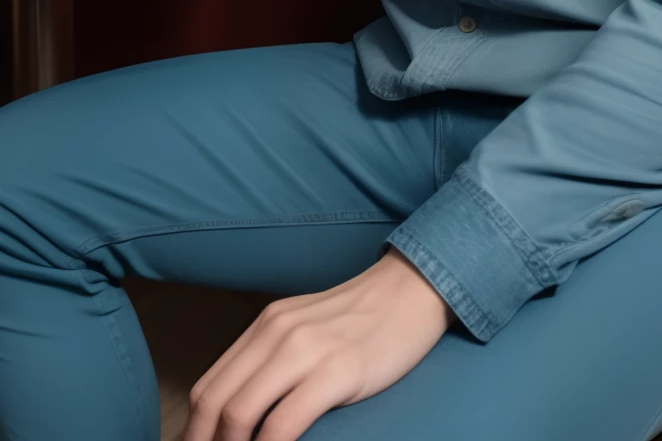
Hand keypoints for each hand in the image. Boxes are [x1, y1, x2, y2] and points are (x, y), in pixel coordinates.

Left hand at [184, 247, 456, 440]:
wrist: (412, 290)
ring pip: (240, 413)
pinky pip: (284, 423)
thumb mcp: (306, 329)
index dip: (194, 431)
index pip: (208, 387)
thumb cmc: (362, 320)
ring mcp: (306, 350)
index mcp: (265, 326)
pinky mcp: (338, 370)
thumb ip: (273, 360)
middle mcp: (276, 332)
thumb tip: (241, 411)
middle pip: (214, 402)